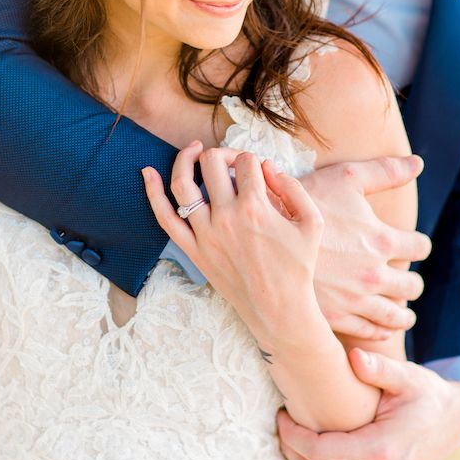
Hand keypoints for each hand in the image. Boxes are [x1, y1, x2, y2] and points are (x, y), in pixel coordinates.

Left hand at [142, 143, 324, 343]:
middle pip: (212, 162)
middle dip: (223, 154)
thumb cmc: (298, 266)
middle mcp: (225, 217)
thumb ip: (293, 187)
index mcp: (255, 207)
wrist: (279, 310)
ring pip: (183, 183)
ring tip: (193, 149)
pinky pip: (165, 217)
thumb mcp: (313, 222)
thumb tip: (267, 166)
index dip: (254, 160)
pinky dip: (153, 193)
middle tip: (233, 163)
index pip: (246, 161)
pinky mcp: (193, 250)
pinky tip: (147, 172)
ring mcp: (205, 234)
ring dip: (185, 159)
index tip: (260, 174)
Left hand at [277, 348, 459, 459]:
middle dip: (289, 448)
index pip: (319, 452)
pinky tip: (309, 447)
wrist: (453, 422)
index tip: (280, 413)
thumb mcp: (407, 376)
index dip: (292, 435)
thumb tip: (354, 357)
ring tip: (290, 432)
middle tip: (279, 420)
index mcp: (381, 450)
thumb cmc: (426, 394)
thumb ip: (379, 368)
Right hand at [300, 156, 430, 338]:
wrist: (263, 235)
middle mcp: (373, 273)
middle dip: (412, 282)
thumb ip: (385, 171)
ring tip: (403, 313)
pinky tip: (380, 326)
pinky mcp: (336, 318)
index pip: (420, 248)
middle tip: (407, 281)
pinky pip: (371, 333)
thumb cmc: (305, 201)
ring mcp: (355, 300)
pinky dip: (381, 331)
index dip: (418, 245)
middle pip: (412, 286)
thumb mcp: (345, 178)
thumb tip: (417, 163)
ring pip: (396, 316)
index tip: (412, 246)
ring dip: (403, 314)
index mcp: (381, 239)